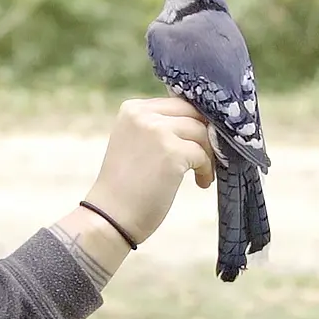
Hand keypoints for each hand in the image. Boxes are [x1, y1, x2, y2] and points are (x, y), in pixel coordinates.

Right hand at [83, 97, 214, 245]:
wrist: (111, 215)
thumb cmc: (126, 184)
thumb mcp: (135, 142)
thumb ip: (158, 126)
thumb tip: (200, 122)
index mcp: (132, 109)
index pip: (177, 103)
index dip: (193, 122)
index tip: (197, 143)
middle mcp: (143, 114)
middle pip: (192, 113)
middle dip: (204, 135)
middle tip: (205, 158)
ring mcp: (157, 131)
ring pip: (201, 132)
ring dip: (207, 154)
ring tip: (201, 174)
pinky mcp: (172, 152)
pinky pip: (203, 154)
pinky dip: (207, 170)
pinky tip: (199, 182)